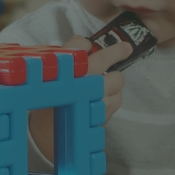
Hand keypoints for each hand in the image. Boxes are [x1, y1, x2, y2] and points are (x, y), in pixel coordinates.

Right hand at [30, 36, 130, 160]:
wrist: (49, 132)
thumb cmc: (50, 102)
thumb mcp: (53, 76)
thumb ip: (67, 54)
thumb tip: (83, 41)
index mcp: (67, 70)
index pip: (79, 45)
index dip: (84, 44)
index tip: (88, 45)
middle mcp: (82, 81)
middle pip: (105, 59)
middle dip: (117, 51)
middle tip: (125, 48)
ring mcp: (94, 97)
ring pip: (118, 79)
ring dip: (114, 80)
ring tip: (104, 85)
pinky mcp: (103, 113)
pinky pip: (118, 98)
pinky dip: (113, 97)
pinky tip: (101, 99)